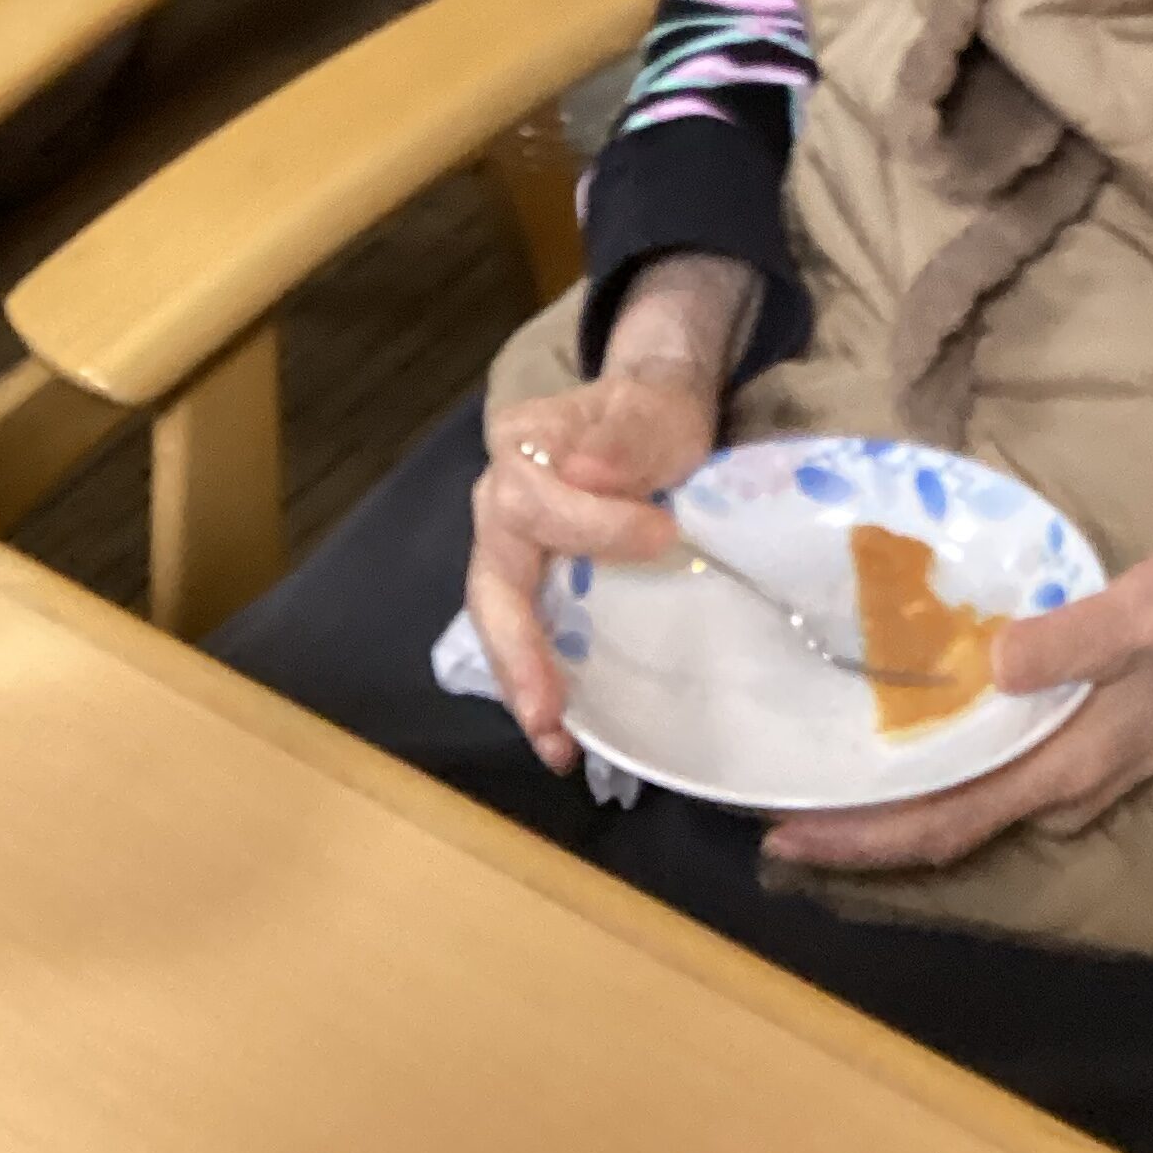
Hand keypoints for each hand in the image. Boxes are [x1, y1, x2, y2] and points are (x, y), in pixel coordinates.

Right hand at [465, 253, 755, 772]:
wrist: (655, 414)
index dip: (595, 526)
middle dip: (517, 652)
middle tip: (547, 713)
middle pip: (491, 581)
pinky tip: (563, 732)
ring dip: (522, 684)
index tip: (662, 532)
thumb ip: (624, 435)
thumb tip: (586, 471)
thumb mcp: (655, 408)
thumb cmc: (654, 412)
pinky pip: (524, 633)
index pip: (534, 499)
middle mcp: (498, 500)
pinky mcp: (532, 581)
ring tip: (555, 743)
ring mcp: (508, 546)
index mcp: (521, 447)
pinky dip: (539, 681)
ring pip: (498, 620)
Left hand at [764, 548, 1152, 873]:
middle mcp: (1055, 791)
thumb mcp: (1141, 613)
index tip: (792, 838)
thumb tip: (995, 663)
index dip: (867, 839)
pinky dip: (928, 781)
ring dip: (888, 810)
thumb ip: (1072, 639)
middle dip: (858, 832)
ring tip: (814, 788)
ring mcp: (1064, 778)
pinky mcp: (1069, 753)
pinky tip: (893, 748)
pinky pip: (981, 783)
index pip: (945, 822)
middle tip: (774, 815)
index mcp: (1061, 768)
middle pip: (940, 829)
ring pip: (959, 810)